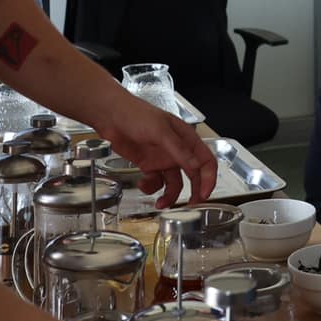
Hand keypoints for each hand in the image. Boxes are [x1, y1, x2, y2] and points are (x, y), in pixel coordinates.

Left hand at [90, 85, 217, 205]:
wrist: (111, 116)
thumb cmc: (137, 114)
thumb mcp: (160, 131)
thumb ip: (179, 149)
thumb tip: (196, 166)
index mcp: (186, 139)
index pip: (206, 161)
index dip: (209, 178)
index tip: (205, 194)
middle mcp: (177, 151)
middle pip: (194, 175)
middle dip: (194, 191)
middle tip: (191, 205)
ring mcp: (162, 159)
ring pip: (174, 183)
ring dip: (169, 195)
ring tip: (160, 203)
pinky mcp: (148, 165)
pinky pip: (155, 182)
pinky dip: (150, 188)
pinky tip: (142, 184)